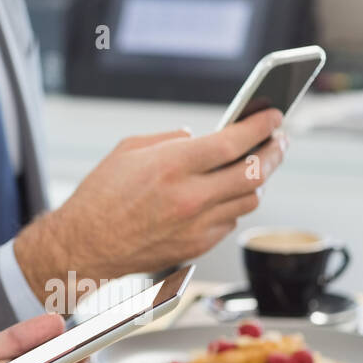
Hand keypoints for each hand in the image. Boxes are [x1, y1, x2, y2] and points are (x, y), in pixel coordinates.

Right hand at [19, 108, 287, 294]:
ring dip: (255, 180)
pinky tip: (222, 196)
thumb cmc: (100, 196)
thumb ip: (167, 139)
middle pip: (255, 172)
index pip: (234, 141)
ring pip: (250, 199)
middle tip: (278, 140)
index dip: (261, 126)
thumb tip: (198, 136)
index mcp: (172, 165)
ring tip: (252, 167)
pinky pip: (230, 221)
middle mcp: (190, 196)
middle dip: (274, 151)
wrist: (84, 245)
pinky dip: (232, 206)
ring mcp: (197, 225)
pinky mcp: (197, 246)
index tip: (273, 116)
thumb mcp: (127, 151)